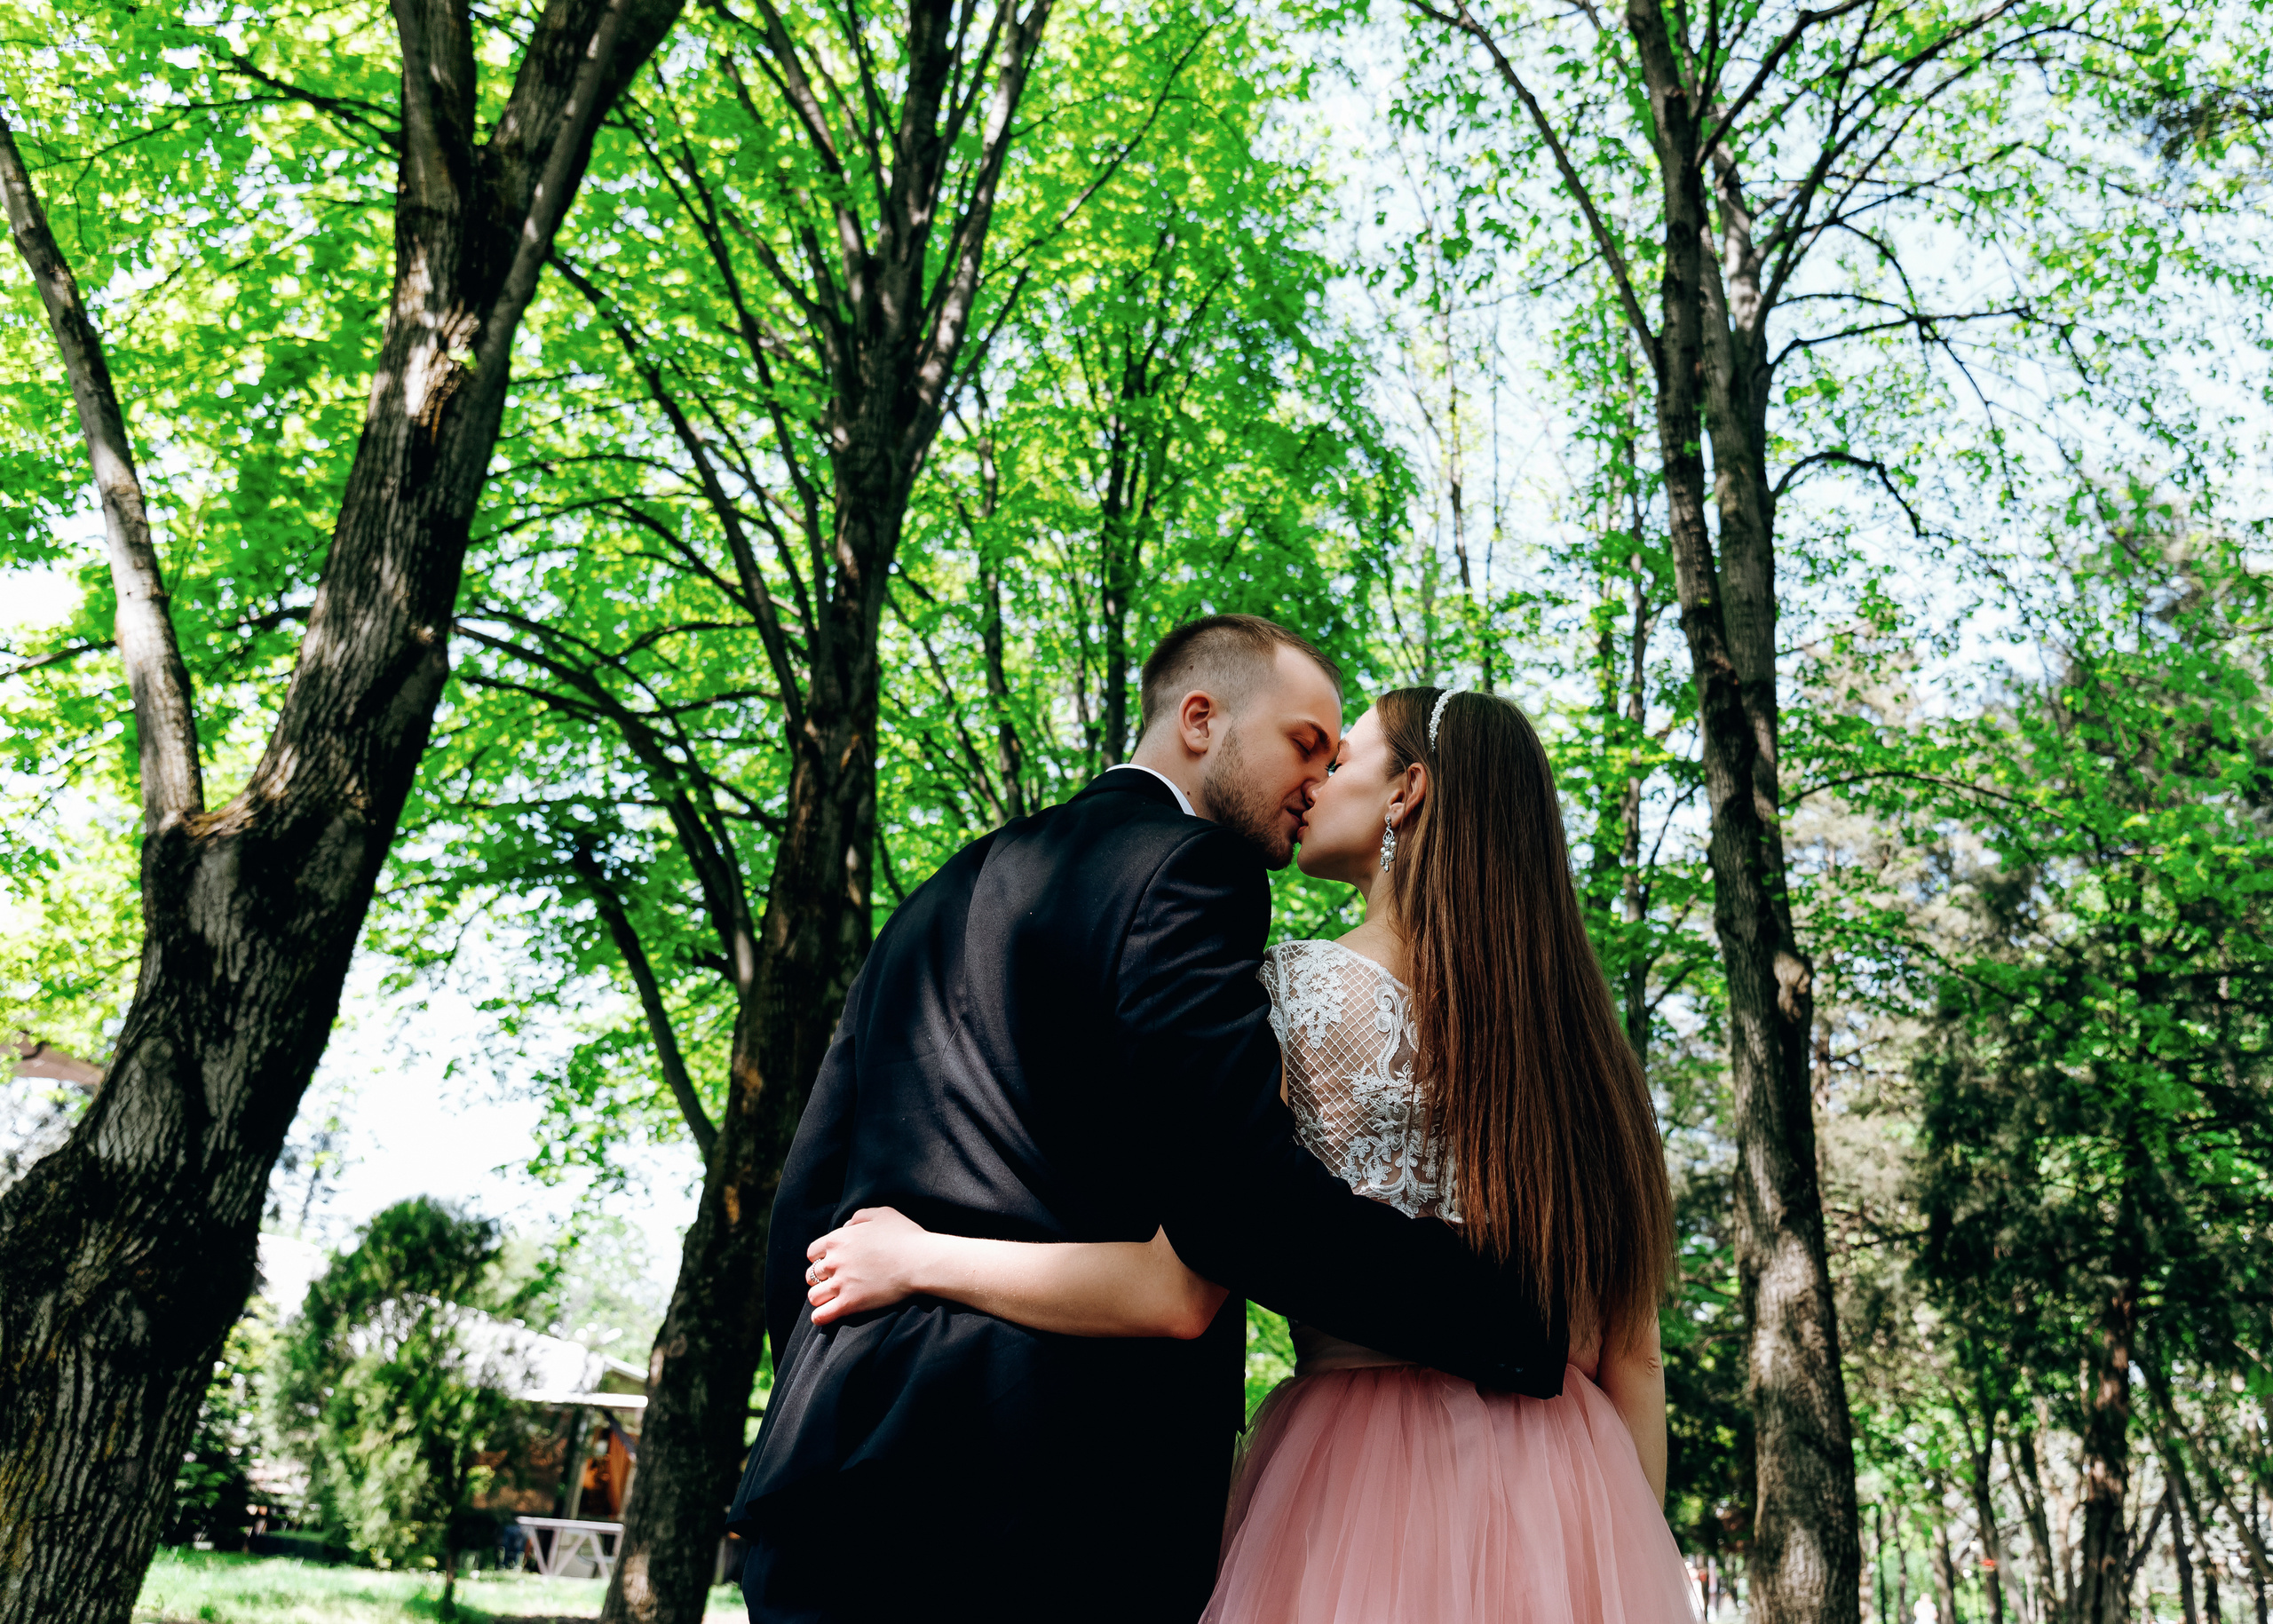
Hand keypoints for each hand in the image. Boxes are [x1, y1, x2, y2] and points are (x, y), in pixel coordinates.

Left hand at [805, 1207, 933, 1324]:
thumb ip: (859, 1217)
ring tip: (830, 1299)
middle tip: (835, 1281)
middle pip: (812, 1275)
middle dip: (821, 1278)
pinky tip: (825, 1316)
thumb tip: (847, 1225)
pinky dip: (820, 1317)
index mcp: (838, 1239)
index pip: (813, 1253)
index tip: (831, 1263)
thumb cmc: (905, 1236)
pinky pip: (822, 1315)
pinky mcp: (849, 1303)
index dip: (820, 1258)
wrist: (920, 1261)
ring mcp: (840, 1283)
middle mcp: (834, 1261)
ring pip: (813, 1296)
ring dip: (820, 1297)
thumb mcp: (882, 1214)